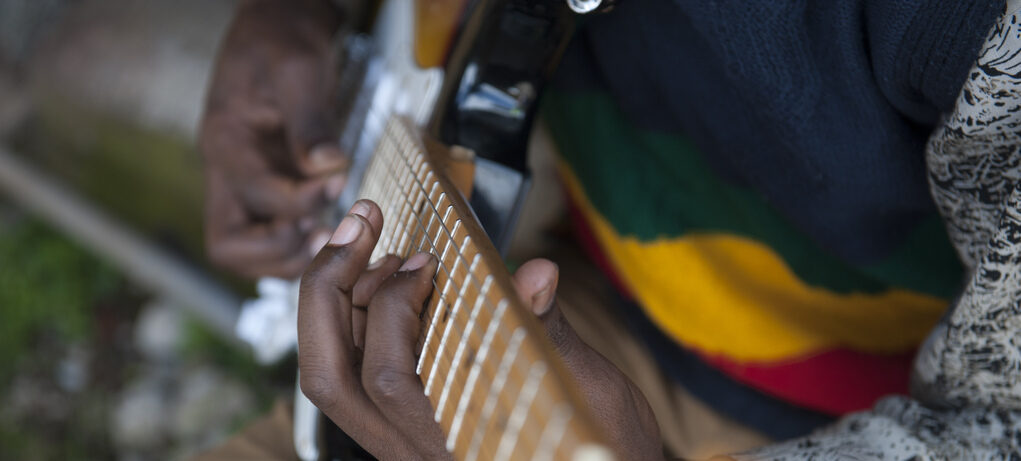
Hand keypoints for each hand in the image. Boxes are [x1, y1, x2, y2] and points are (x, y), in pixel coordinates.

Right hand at [199, 0, 346, 277]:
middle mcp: (225, 169)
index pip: (254, 196)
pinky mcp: (261, 183)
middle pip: (228, 244)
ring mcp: (241, 180)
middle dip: (279, 251)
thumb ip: (311, 119)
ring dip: (286, 256)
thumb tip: (328, 165)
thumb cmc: (284, 38)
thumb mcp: (300, 68)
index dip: (300, 201)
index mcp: (226, 141)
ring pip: (244, 249)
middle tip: (324, 235)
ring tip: (328, 238)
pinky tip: (326, 229)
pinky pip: (265, 233)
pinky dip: (293, 245)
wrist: (277, 21)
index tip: (337, 182)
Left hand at [297, 200, 664, 459]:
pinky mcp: (406, 427)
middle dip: (329, 290)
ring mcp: (403, 442)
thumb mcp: (591, 395)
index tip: (427, 260)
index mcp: (455, 443)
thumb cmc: (605, 448)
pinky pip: (354, 373)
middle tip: (358, 226)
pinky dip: (353, 318)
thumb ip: (550, 334)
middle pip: (330, 377)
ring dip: (337, 299)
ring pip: (332, 376)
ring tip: (371, 246)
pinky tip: (380, 279)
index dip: (395, 304)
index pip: (387, 376)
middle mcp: (414, 451)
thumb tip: (536, 273)